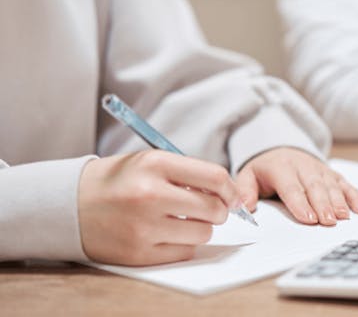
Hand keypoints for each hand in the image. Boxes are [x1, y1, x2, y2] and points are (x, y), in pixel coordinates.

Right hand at [77, 150, 241, 265]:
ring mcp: (144, 226)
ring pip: (203, 233)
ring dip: (200, 227)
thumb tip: (227, 192)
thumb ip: (187, 173)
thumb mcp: (148, 162)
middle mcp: (150, 194)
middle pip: (214, 208)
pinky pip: (185, 251)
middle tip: (209, 208)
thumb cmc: (117, 181)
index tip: (231, 195)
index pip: (214, 177)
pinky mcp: (139, 252)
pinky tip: (167, 233)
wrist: (69, 204)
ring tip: (182, 219)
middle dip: (219, 210)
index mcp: (154, 164)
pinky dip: (183, 243)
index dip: (230, 189)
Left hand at [236, 147, 357, 225]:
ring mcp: (320, 169)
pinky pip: (346, 184)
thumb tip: (245, 207)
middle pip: (315, 187)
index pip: (292, 187)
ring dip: (339, 202)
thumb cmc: (266, 169)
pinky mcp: (332, 174)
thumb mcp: (248, 176)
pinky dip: (355, 196)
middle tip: (328, 221)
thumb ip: (245, 191)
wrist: (280, 149)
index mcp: (281, 167)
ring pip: (332, 185)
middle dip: (323, 204)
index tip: (308, 219)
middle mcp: (303, 166)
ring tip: (343, 217)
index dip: (300, 203)